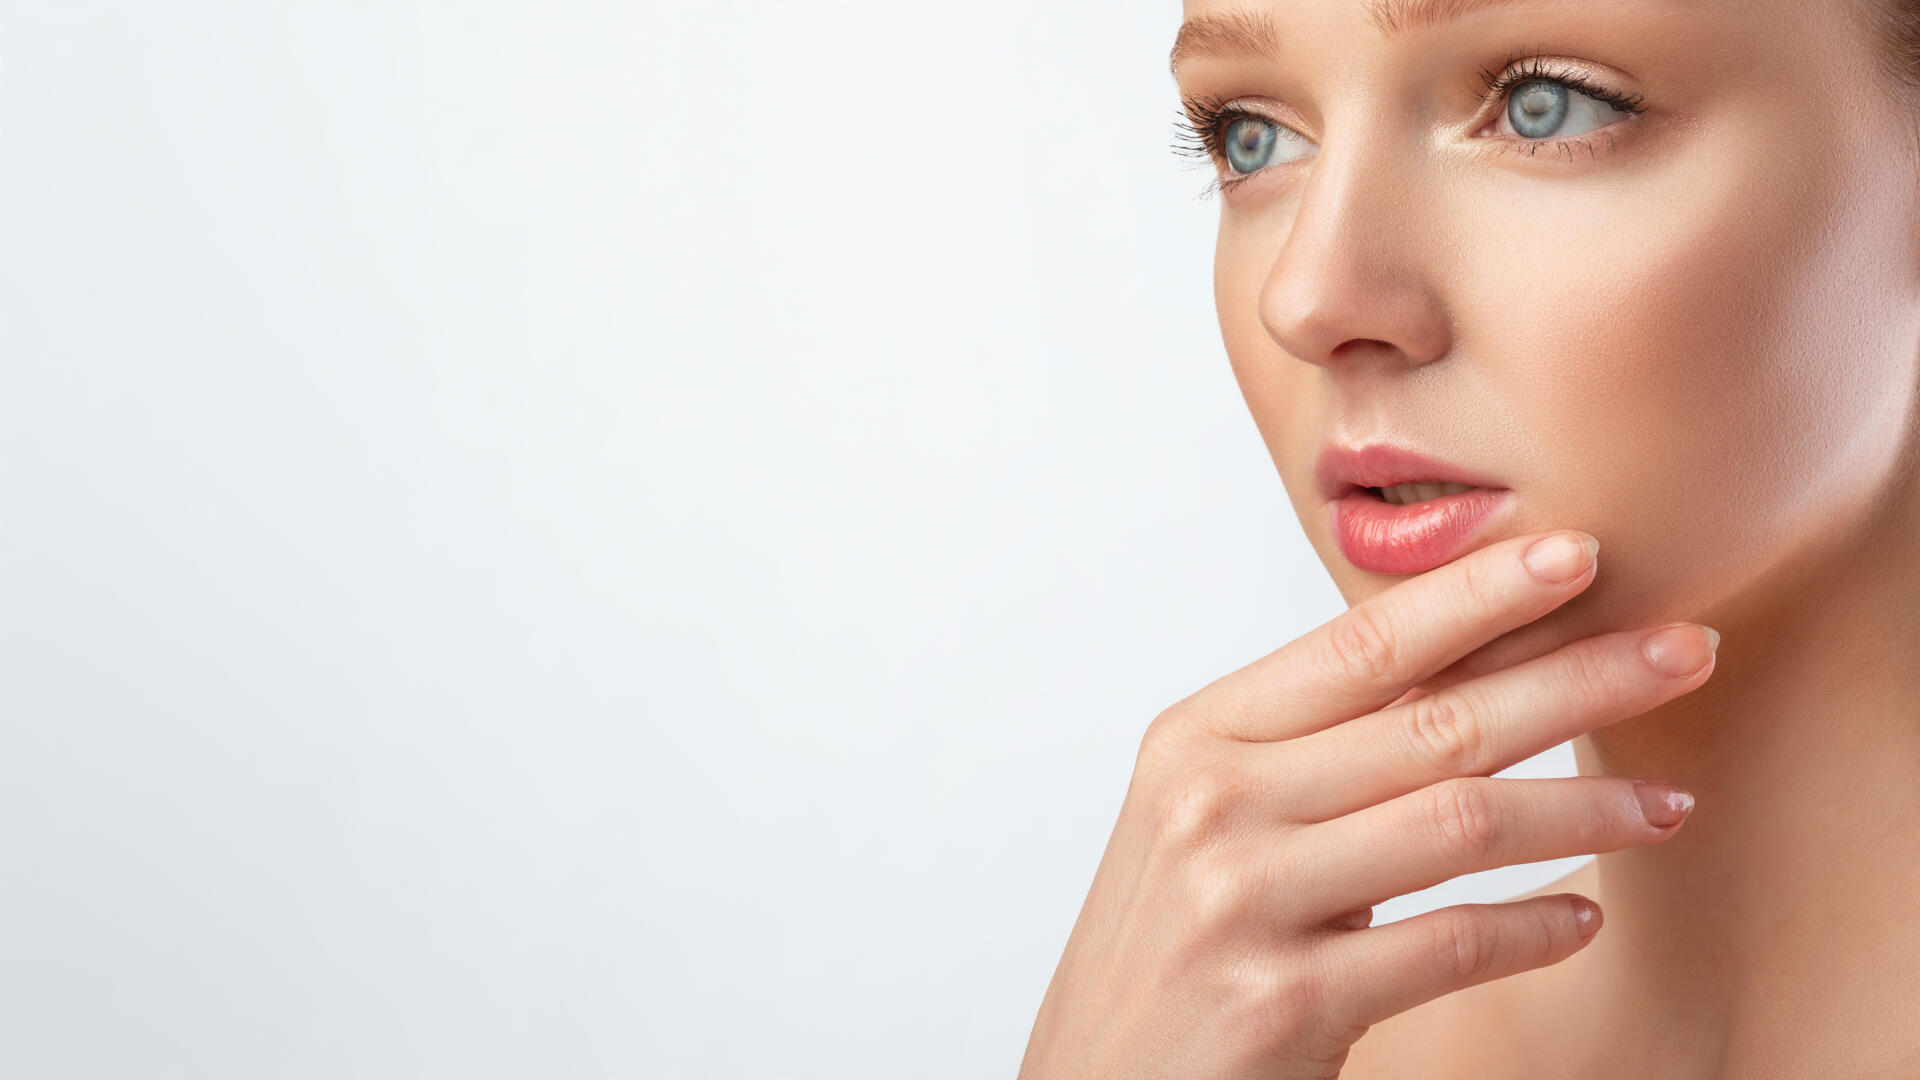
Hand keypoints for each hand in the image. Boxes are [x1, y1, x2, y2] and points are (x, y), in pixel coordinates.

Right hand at [1016, 530, 1714, 1078]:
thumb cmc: (1168, 944)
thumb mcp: (1210, 821)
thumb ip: (1311, 750)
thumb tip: (1466, 665)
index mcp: (1197, 739)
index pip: (1360, 643)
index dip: (1479, 595)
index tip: (1579, 555)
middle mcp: (1214, 804)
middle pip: (1433, 720)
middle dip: (1579, 677)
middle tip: (1685, 650)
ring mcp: (1243, 901)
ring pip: (1459, 823)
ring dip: (1585, 807)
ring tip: (1668, 803)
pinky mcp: (1283, 1001)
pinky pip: (1447, 945)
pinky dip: (1532, 930)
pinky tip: (1583, 918)